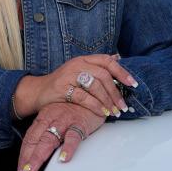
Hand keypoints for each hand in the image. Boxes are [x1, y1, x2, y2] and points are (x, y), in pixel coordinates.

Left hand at [13, 103, 104, 170]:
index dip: (23, 155)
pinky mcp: (79, 123)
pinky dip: (68, 148)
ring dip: (38, 156)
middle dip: (26, 159)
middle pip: (35, 141)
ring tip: (32, 170)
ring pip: (48, 139)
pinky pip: (73, 136)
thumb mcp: (57, 118)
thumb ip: (48, 133)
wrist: (93, 92)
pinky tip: (63, 159)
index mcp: (43, 118)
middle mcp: (51, 119)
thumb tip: (38, 153)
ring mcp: (64, 120)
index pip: (29, 139)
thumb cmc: (74, 108)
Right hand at [15, 54, 136, 119]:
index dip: (122, 71)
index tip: (133, 84)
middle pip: (103, 74)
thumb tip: (118, 58)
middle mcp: (77, 64)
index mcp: (83, 59)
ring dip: (108, 100)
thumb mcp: (79, 71)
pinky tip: (102, 112)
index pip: (106, 60)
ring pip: (95, 85)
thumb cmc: (62, 83)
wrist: (38, 91)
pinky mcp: (62, 88)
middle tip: (123, 105)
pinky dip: (95, 106)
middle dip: (116, 92)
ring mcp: (68, 75)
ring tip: (114, 111)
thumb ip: (97, 66)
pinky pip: (83, 97)